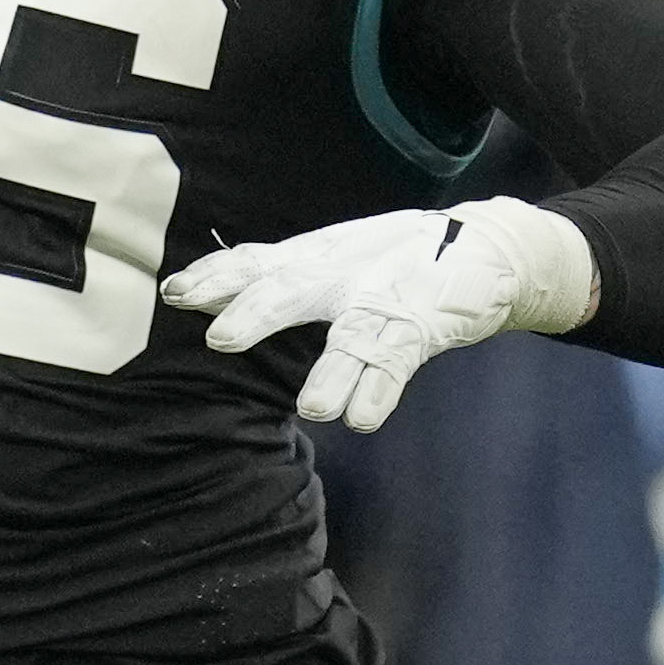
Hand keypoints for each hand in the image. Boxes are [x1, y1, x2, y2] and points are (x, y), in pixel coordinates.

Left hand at [168, 198, 599, 430]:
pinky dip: (380, 390)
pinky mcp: (422, 328)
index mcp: (315, 258)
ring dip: (333, 373)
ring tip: (315, 408)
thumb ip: (272, 272)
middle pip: (293, 290)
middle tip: (221, 339)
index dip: (218, 277)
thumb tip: (196, 287)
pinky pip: (397, 363)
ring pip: (352, 338)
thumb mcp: (328, 254)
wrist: (486, 245)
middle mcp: (342, 277)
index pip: (257, 262)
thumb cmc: (392, 258)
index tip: (177, 292)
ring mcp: (384, 302)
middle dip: (257, 312)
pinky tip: (362, 419)